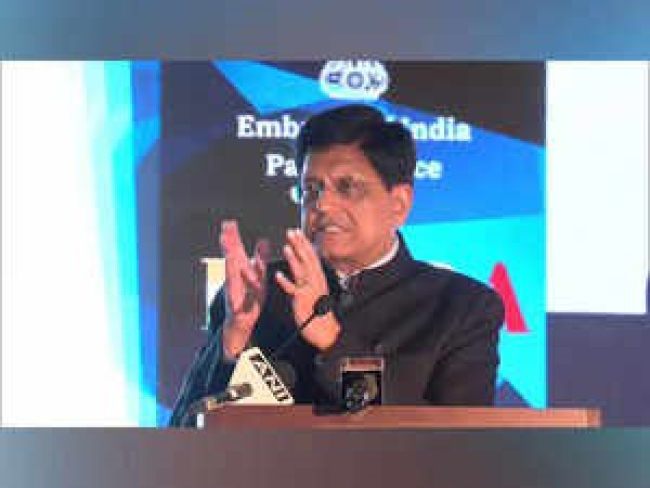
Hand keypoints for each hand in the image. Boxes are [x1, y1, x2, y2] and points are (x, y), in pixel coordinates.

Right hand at [220, 220, 269, 359]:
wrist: (242, 320)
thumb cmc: (250, 295)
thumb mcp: (258, 275)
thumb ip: (259, 258)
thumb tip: (264, 240)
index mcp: (240, 270)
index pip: (235, 251)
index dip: (232, 238)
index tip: (229, 223)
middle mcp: (235, 279)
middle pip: (230, 259)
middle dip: (228, 246)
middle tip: (224, 230)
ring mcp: (236, 291)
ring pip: (232, 275)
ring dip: (230, 264)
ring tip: (228, 252)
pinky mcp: (239, 304)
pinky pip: (244, 296)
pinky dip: (244, 290)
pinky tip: (244, 280)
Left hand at [275, 228, 340, 350]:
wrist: (324, 328)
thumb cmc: (318, 310)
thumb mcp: (317, 288)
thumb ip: (310, 276)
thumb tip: (304, 264)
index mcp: (318, 276)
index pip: (311, 255)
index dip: (304, 242)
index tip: (298, 231)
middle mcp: (315, 280)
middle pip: (307, 259)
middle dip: (299, 244)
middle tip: (291, 232)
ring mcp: (309, 289)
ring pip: (301, 271)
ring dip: (294, 259)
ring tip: (286, 247)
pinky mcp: (302, 299)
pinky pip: (293, 289)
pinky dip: (285, 282)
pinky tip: (277, 275)